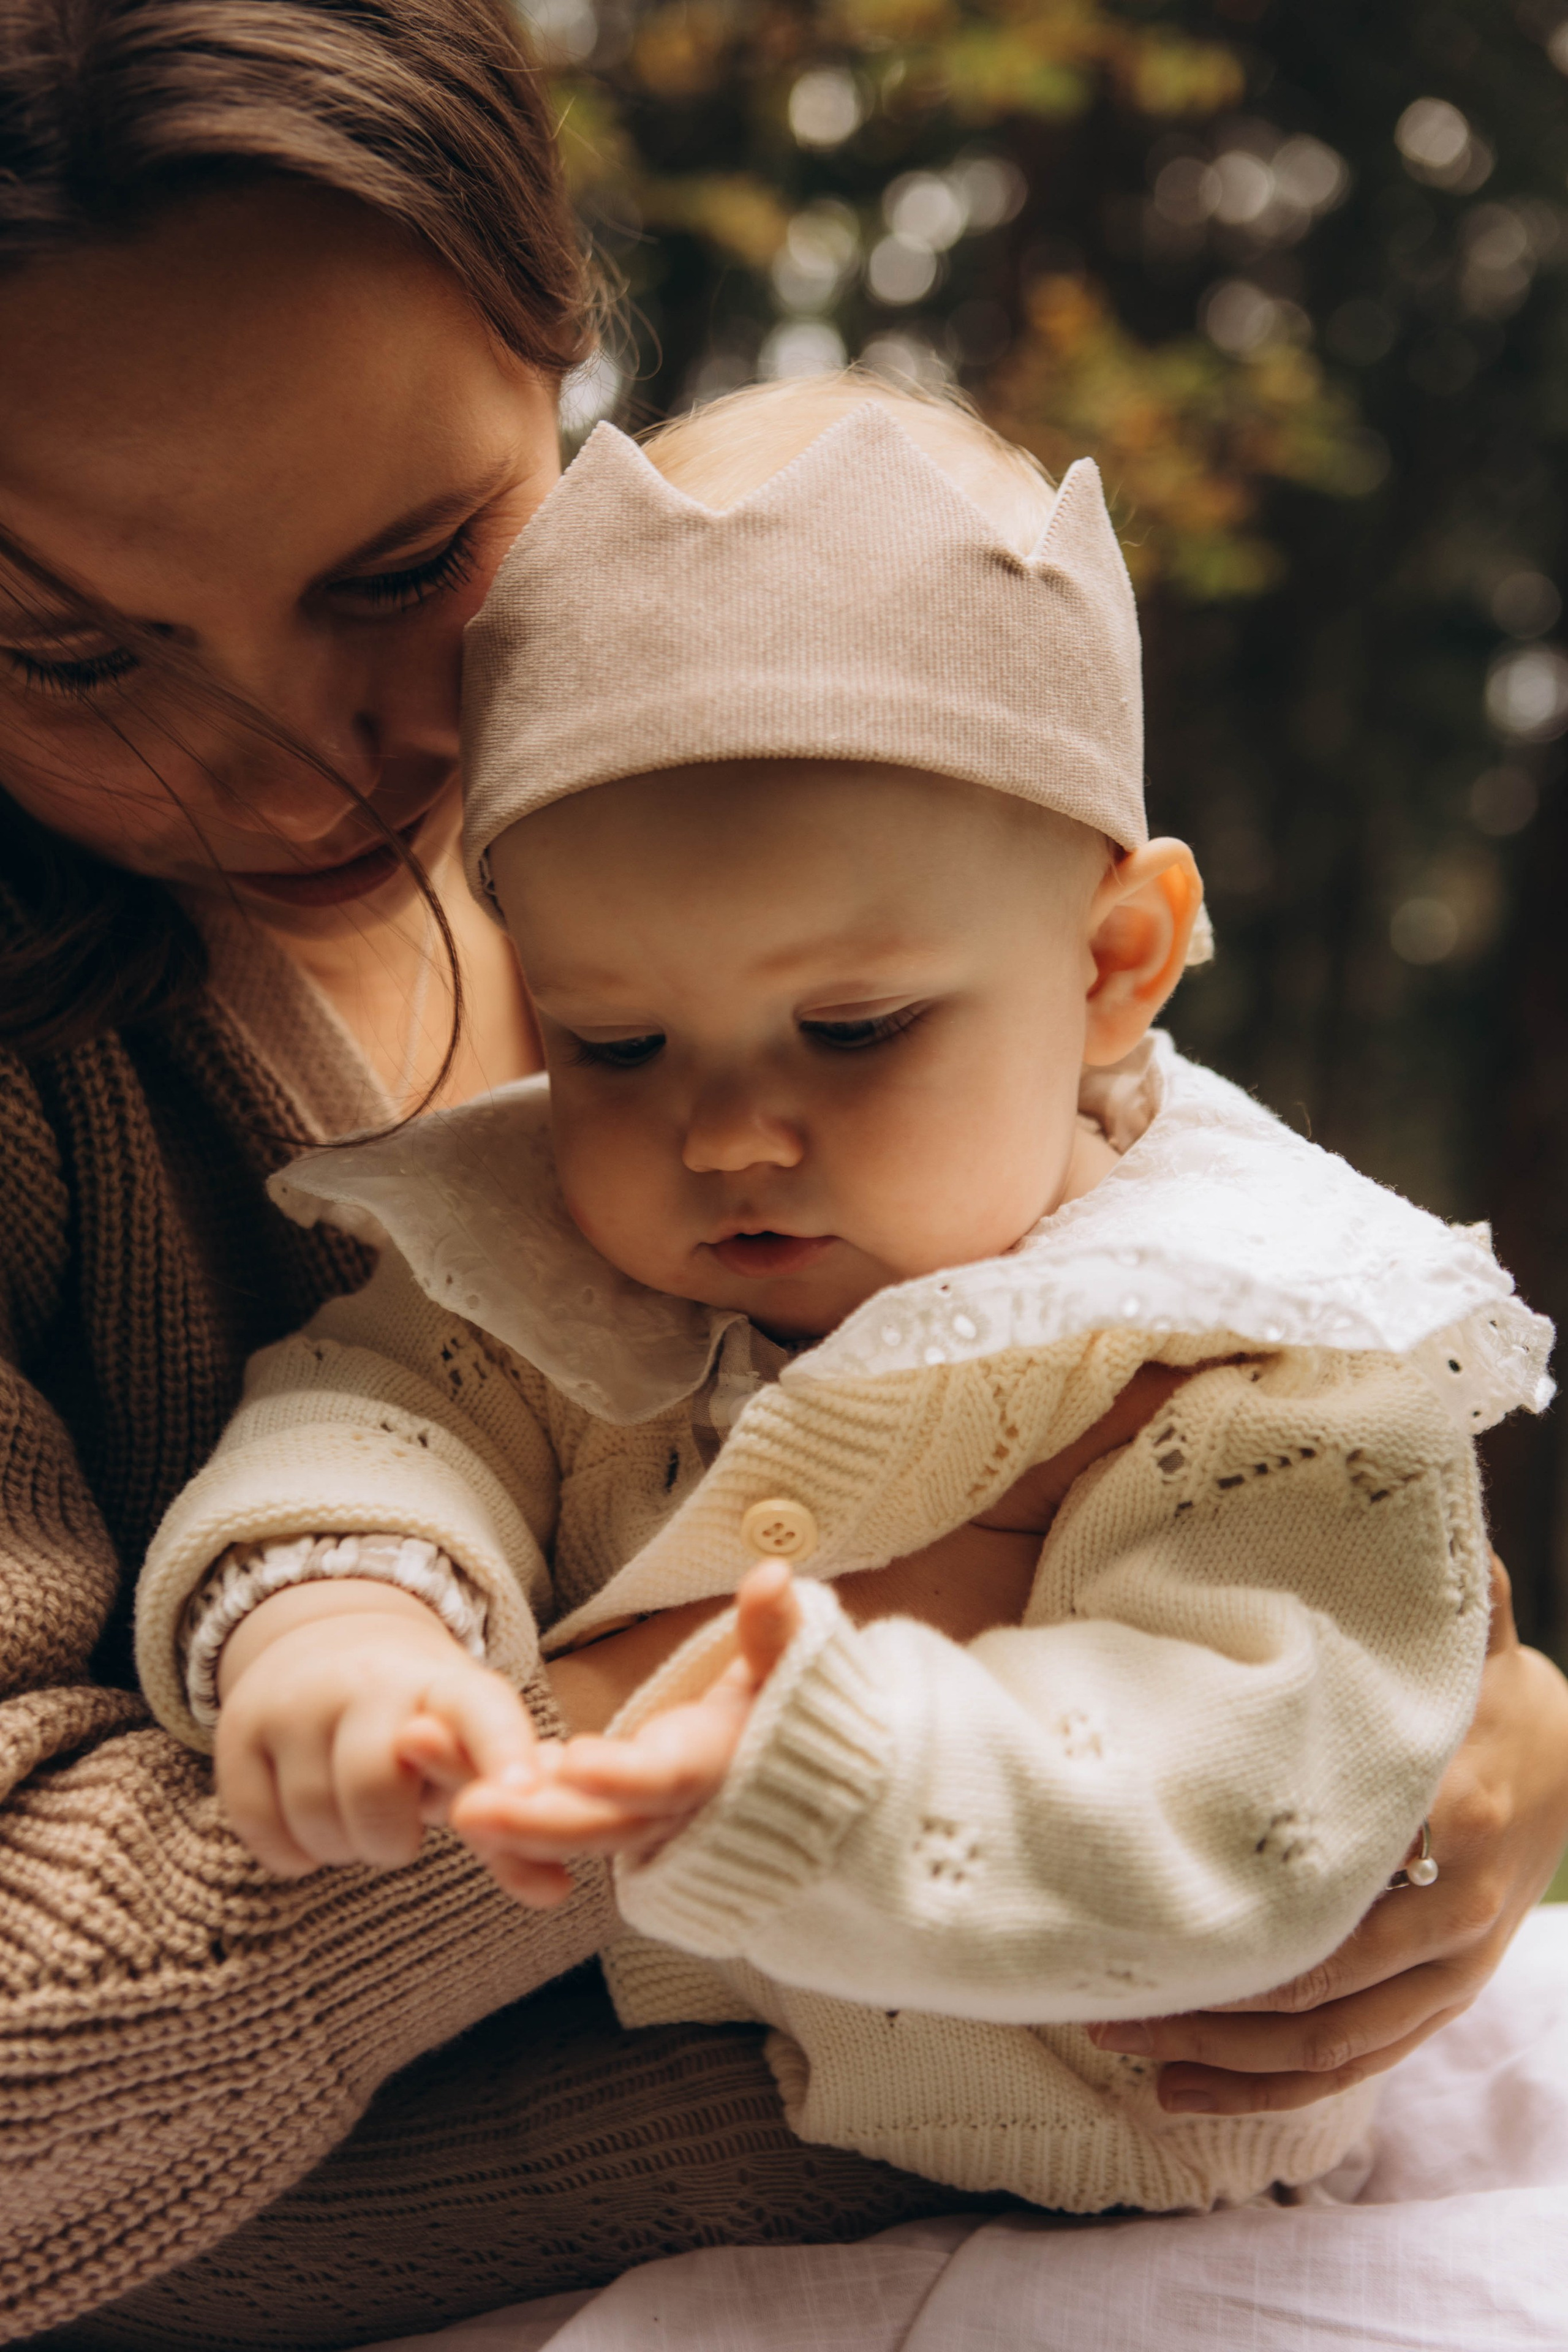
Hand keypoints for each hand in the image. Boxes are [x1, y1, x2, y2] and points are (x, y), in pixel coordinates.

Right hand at [214, 1579, 538, 1879]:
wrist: (326, 1650)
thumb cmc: (420, 1725)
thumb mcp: (468, 1755)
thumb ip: (509, 1822)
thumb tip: (557, 1890)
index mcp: (445, 1684)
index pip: (479, 1710)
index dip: (501, 1751)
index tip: (524, 1792)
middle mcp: (366, 1680)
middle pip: (376, 1788)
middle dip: (391, 1834)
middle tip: (397, 1821)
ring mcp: (294, 1701)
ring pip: (316, 1819)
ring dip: (343, 1843)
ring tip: (356, 1811)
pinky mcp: (237, 1731)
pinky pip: (265, 1833)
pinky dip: (293, 1851)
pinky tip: (310, 1816)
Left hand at [451, 1560, 802, 1902]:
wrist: (794, 1796)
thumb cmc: (793, 1721)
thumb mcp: (792, 1672)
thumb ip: (778, 1630)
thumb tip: (773, 1572)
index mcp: (715, 1770)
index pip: (666, 1782)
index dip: (623, 1778)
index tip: (576, 1762)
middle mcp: (668, 1810)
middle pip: (596, 1824)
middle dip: (532, 1818)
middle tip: (466, 1805)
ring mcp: (627, 1819)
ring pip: (554, 1821)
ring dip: (486, 1795)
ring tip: (416, 1750)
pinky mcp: (595, 1811)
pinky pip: (538, 1807)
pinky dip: (486, 1786)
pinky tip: (423, 1747)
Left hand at [1086, 1557, 1567, 2113]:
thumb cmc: (1486, 1688)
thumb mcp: (1464, 1635)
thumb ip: (1418, 1589)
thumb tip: (1381, 1488)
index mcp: (1447, 1818)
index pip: (1334, 1889)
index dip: (1239, 1915)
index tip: (1140, 1907)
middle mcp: (1449, 1914)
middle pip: (1316, 1988)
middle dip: (1207, 2004)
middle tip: (1106, 1999)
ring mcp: (1445, 1973)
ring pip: (1328, 2047)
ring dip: (1225, 2063)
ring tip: (1126, 2053)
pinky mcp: (1434, 2004)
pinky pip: (1353, 2071)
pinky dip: (1269, 2096)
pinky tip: (1186, 2096)